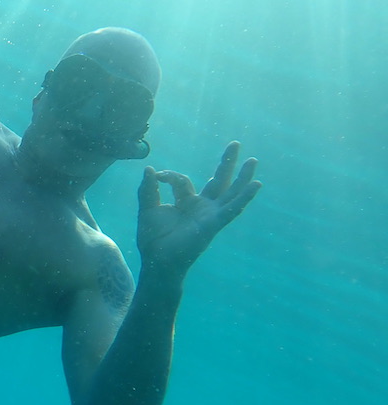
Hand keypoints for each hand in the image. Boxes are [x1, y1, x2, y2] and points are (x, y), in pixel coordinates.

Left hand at [137, 142, 261, 275]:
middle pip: (217, 180)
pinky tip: (256, 185)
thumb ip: (148, 190)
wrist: (156, 260)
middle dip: (226, 163)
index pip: (181, 180)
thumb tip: (149, 168)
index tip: (157, 176)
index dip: (169, 175)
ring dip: (242, 177)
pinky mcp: (213, 224)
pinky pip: (232, 209)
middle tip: (235, 143)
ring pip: (230, 192)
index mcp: (186, 202)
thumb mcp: (147, 209)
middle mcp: (201, 207)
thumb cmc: (153, 239)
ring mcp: (209, 215)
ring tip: (253, 161)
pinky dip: (244, 197)